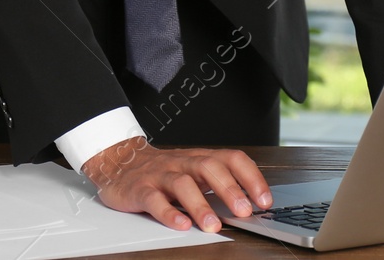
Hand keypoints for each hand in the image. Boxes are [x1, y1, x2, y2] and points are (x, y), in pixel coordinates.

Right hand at [81, 137, 271, 232]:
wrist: (119, 163)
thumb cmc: (163, 171)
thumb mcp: (193, 172)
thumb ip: (217, 185)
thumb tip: (250, 204)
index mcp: (199, 158)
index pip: (231, 159)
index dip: (251, 177)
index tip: (264, 199)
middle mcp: (182, 164)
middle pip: (208, 167)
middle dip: (229, 189)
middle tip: (243, 211)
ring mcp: (160, 175)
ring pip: (182, 184)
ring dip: (200, 205)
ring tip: (212, 225)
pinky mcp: (141, 190)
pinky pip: (155, 200)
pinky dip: (169, 213)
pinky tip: (181, 225)